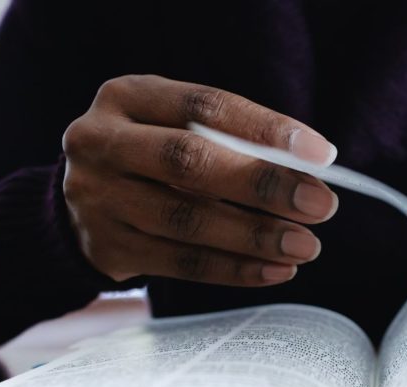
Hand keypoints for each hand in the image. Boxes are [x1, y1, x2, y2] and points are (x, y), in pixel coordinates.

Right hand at [62, 75, 337, 285]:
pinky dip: (233, 269)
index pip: (205, 106)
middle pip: (190, 162)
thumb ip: (231, 139)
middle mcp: (101, 141)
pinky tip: (275, 270)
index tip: (321, 154)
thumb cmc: (155, 154)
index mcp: (128, 96)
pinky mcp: (105, 246)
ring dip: (254, 236)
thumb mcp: (177, 126)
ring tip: (305, 246)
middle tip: (320, 204)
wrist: (85, 198)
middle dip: (263, 185)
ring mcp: (96, 197)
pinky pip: (179, 263)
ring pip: (185, 220)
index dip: (266, 129)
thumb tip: (310, 169)